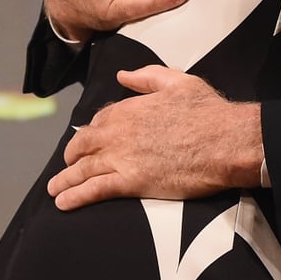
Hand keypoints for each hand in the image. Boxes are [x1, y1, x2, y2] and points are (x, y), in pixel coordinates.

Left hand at [50, 66, 263, 208]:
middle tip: (68, 165)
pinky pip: (94, 190)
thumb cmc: (208, 111)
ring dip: (65, 180)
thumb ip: (147, 76)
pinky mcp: (130, 182)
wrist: (226, 141)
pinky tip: (63, 203)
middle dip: (72, 155)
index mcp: (128, 108)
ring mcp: (121, 158)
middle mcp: (118, 132)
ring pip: (82, 169)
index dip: (93, 130)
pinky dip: (75, 196)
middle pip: (83, 144)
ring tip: (54, 190)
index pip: (100, 120)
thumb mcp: (178, 81)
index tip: (92, 138)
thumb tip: (123, 76)